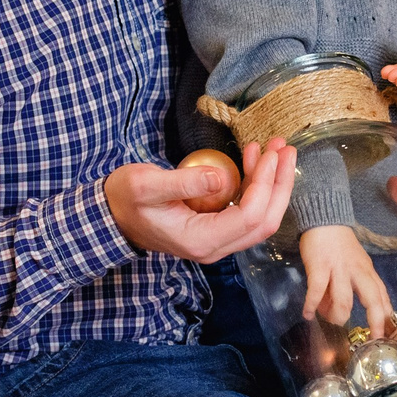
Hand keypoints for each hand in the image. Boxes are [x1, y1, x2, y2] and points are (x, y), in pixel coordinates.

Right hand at [105, 138, 293, 261]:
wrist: (112, 216)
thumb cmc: (125, 199)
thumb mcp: (146, 185)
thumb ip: (183, 183)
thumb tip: (220, 176)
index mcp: (200, 240)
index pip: (249, 216)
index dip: (265, 184)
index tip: (269, 153)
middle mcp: (214, 247)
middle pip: (265, 222)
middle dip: (280, 184)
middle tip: (284, 148)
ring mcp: (218, 241)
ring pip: (261, 218)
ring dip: (273, 184)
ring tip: (274, 148)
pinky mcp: (217, 229)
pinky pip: (248, 212)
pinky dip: (257, 186)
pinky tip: (254, 160)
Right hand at [299, 224, 393, 332]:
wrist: (325, 220)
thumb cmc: (341, 244)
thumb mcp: (357, 263)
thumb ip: (354, 286)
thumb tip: (344, 312)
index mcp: (368, 271)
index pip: (382, 295)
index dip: (386, 316)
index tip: (386, 334)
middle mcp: (358, 272)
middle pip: (372, 299)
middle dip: (375, 322)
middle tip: (372, 339)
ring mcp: (339, 269)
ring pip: (344, 300)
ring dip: (336, 316)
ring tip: (328, 318)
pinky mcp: (320, 267)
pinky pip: (317, 291)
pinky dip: (311, 305)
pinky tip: (307, 314)